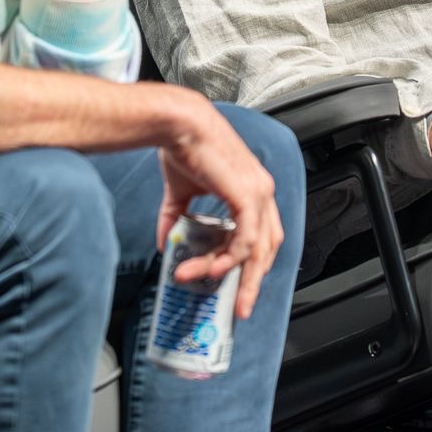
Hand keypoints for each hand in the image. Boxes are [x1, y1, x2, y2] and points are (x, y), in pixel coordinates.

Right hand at [157, 99, 285, 320]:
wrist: (177, 123)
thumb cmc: (183, 148)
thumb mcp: (180, 193)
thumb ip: (176, 219)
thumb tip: (164, 244)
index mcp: (253, 190)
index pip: (263, 236)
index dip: (253, 265)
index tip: (237, 288)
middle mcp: (262, 192)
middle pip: (268, 250)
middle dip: (252, 281)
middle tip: (239, 307)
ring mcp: (259, 193)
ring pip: (257, 250)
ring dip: (231, 273)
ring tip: (199, 281)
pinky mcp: (248, 194)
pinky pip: (246, 239)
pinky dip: (229, 257)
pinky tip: (209, 265)